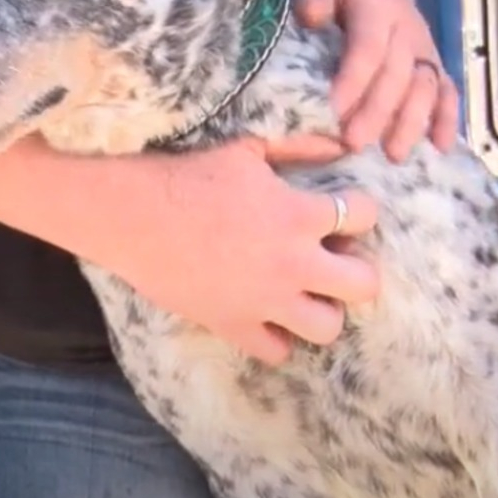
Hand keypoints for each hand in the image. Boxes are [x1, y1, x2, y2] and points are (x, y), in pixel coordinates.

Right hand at [107, 135, 378, 364]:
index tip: (344, 209)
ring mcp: (265, 301)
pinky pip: (277, 352)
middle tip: (335, 259)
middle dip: (358, 270)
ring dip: (323, 309)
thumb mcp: (249, 148)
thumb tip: (339, 145)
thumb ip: (299, 147)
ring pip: (327, 327)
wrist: (133, 215)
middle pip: (363, 285)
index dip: (360, 210)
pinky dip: (278, 337)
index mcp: (299, 214)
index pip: (364, 216)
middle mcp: (293, 263)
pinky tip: (268, 316)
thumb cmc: (189, 174)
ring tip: (305, 293)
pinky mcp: (234, 325)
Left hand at [292, 0, 459, 160]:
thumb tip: (314, 16)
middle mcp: (407, 28)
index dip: (353, 80)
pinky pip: (446, 91)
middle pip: (397, 74)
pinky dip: (446, 118)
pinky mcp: (430, 62)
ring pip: (425, 87)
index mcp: (378, 5)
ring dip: (412, 123)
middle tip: (353, 144)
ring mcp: (424, 47)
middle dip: (377, 112)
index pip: (368, 46)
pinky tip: (440, 148)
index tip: (333, 111)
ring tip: (394, 156)